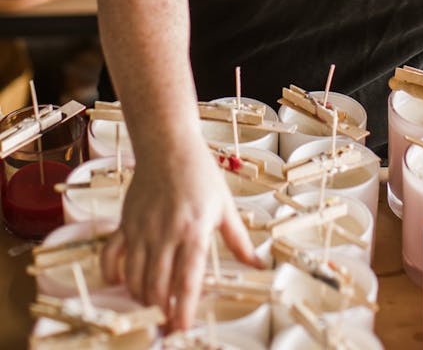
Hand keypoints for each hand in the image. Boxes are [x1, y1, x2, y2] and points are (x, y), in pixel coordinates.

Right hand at [101, 138, 261, 328]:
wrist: (169, 146)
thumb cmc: (200, 174)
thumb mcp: (226, 207)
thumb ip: (239, 241)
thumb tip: (258, 265)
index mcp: (194, 230)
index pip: (187, 280)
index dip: (184, 309)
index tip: (182, 328)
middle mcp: (165, 233)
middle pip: (158, 286)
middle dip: (161, 312)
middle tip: (167, 326)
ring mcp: (141, 229)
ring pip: (135, 277)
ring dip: (142, 298)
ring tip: (153, 308)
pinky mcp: (125, 222)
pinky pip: (112, 256)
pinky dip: (113, 276)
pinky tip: (123, 285)